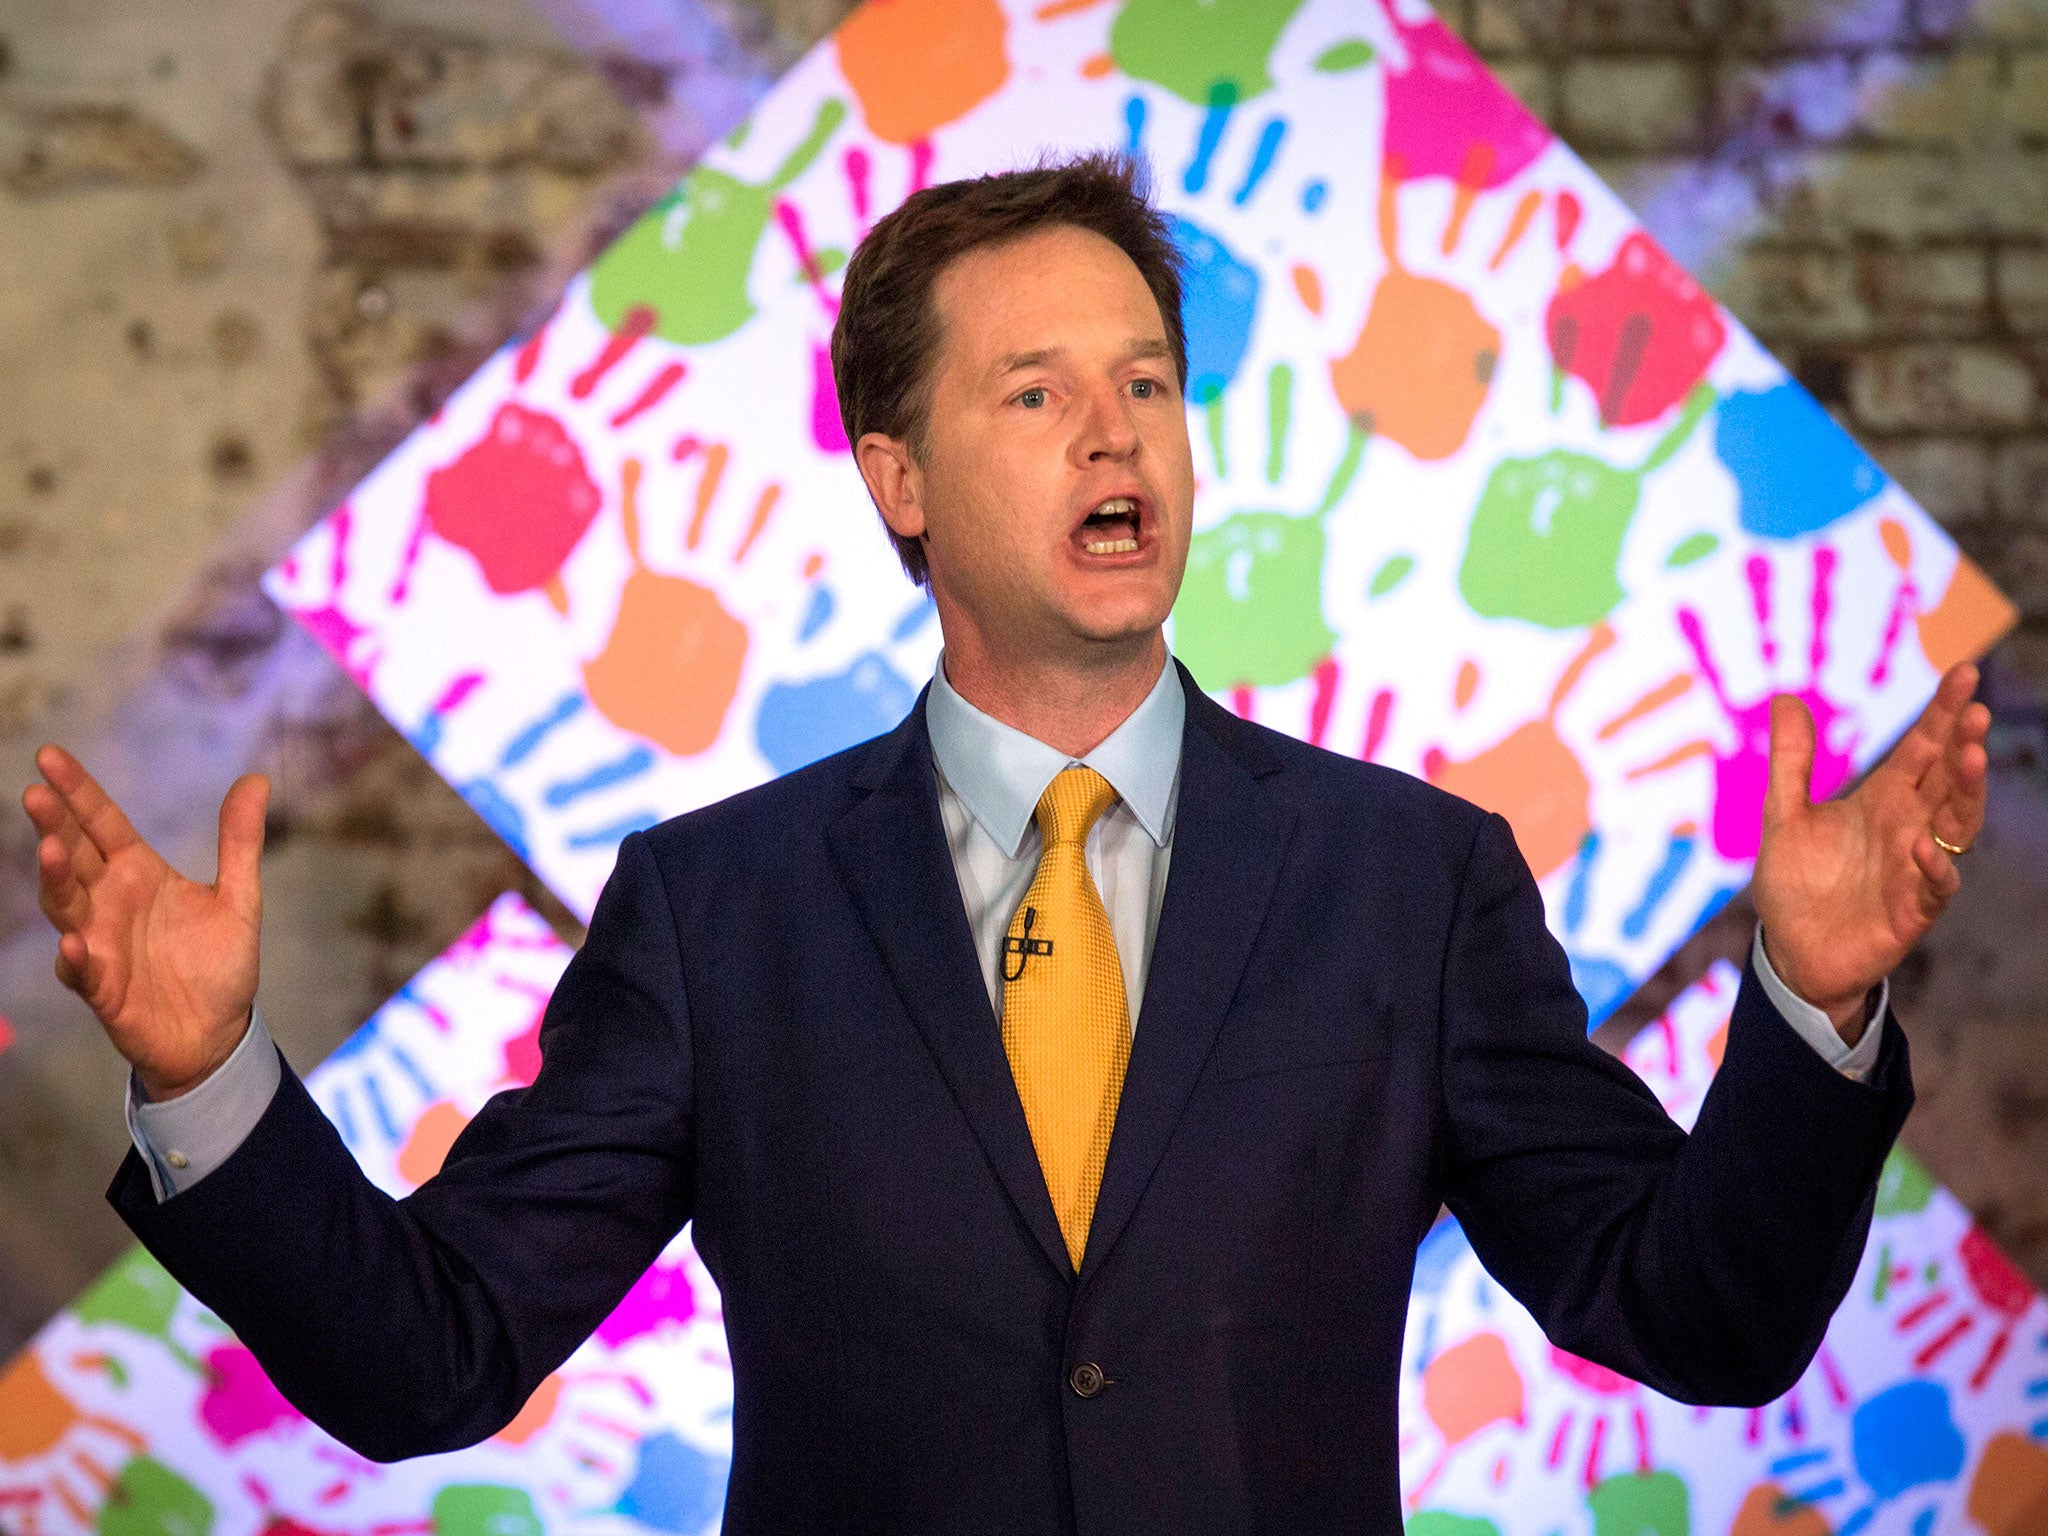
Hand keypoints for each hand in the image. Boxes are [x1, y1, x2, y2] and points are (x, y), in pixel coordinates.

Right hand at [21, 745, 268, 1098]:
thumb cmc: (218, 963)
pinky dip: (76, 958)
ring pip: (67, 907)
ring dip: (56, 881)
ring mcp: (101, 944)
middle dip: (55, 826)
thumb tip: (255, 779)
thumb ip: (240, 842)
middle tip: (37, 793)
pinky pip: (83, 972)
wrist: (218, 1033)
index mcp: (138, 874)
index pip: (101, 824)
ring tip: (53, 851)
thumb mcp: (239, 898)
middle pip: (75, 857)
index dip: (78, 792)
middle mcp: (110, 903)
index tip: (49, 756)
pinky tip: (75, 943)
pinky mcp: (105, 989)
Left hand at [1753, 662, 1989, 1042]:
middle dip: (1962, 745)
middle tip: (1975, 709)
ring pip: (1955, 825)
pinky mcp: (1911, 910)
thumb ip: (1791, 762)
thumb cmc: (1796, 883)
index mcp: (1882, 800)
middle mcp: (1907, 827)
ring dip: (1966, 793)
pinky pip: (1934, 886)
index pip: (1920, 749)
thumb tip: (1785, 698)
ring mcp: (1914, 868)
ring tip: (1970, 757)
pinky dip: (1934, 867)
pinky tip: (1923, 846)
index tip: (1965, 673)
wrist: (1791, 952)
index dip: (1942, 713)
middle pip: (1946, 779)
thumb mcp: (1783, 815)